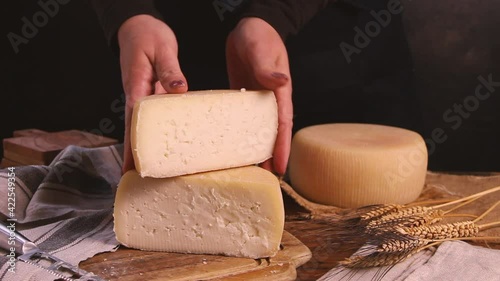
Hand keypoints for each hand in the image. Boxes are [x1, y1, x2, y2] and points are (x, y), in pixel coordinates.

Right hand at [118, 15, 187, 173]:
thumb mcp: (161, 49)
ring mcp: (143, 98)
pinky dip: (160, 134)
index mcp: (136, 88)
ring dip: (147, 150)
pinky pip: (156, 119)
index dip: (133, 148)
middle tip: (141, 183)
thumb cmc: (147, 36)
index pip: (133, 123)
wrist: (139, 27)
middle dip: (137, 158)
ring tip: (155, 173)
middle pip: (136, 133)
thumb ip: (169, 69)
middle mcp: (137, 97)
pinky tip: (170, 146)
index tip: (131, 170)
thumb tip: (179, 90)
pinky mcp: (152, 96)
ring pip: (145, 129)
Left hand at [226, 17, 292, 175]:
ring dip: (254, 147)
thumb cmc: (259, 35)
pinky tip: (231, 144)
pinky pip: (241, 119)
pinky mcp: (243, 96)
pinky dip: (239, 133)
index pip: (283, 124)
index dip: (282, 147)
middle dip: (270, 155)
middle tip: (265, 178)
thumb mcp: (263, 50)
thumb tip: (280, 83)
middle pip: (272, 133)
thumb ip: (269, 68)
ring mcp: (256, 99)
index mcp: (279, 92)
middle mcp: (270, 100)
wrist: (249, 26)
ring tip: (248, 168)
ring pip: (257, 129)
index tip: (281, 167)